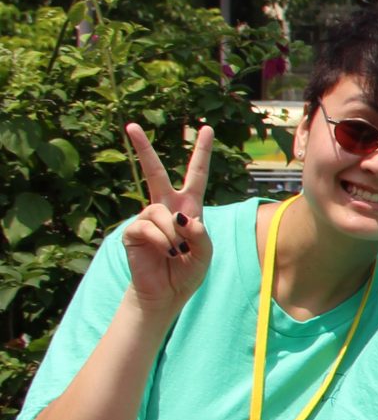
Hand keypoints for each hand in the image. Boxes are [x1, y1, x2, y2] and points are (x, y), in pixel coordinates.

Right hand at [120, 121, 214, 315]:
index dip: (201, 152)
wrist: (166, 293)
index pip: (196, 174)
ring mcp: (147, 217)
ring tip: (176, 252)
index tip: (205, 128)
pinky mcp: (133, 231)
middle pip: (155, 172)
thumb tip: (182, 217)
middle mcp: (166, 207)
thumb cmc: (187, 271)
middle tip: (131, 126)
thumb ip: (200, 234)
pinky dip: (162, 241)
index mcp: (189, 207)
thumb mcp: (205, 252)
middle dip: (142, 149)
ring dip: (173, 234)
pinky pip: (148, 226)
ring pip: (160, 211)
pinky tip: (165, 253)